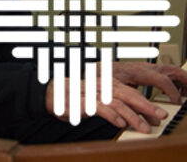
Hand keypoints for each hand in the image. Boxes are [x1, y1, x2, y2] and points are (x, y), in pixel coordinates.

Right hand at [44, 64, 179, 132]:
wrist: (50, 93)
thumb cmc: (76, 96)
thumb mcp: (98, 99)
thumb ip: (115, 105)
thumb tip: (136, 117)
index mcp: (106, 83)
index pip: (131, 92)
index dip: (146, 103)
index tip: (158, 114)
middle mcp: (100, 86)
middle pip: (128, 94)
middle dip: (146, 106)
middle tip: (159, 116)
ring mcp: (91, 93)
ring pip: (116, 102)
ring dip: (132, 116)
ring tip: (143, 127)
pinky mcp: (81, 102)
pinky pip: (99, 108)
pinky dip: (111, 116)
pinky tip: (120, 123)